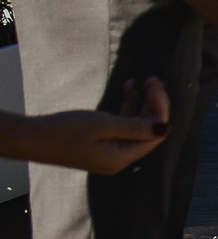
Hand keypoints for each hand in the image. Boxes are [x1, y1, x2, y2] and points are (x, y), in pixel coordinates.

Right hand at [0, 79, 170, 174]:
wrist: (32, 137)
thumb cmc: (66, 130)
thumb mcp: (104, 125)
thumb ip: (136, 126)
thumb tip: (165, 128)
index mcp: (121, 158)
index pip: (154, 134)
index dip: (159, 110)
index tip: (154, 86)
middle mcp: (118, 158)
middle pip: (147, 129)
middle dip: (153, 103)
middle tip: (152, 80)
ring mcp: (109, 150)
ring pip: (136, 124)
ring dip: (141, 102)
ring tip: (142, 81)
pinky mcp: (100, 142)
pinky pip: (122, 124)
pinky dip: (127, 106)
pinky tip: (128, 87)